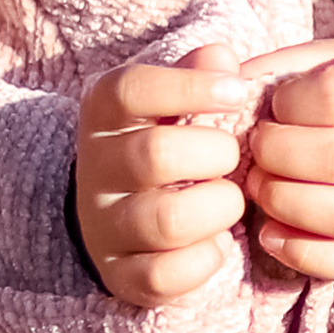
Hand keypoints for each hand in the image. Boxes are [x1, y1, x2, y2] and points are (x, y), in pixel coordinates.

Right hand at [74, 46, 250, 305]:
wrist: (116, 214)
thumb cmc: (163, 144)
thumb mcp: (172, 102)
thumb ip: (198, 74)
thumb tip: (220, 56)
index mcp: (104, 115)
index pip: (132, 89)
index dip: (190, 86)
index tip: (237, 92)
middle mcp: (96, 169)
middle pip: (156, 154)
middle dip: (216, 154)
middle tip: (234, 158)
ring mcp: (104, 226)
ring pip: (166, 220)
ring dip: (219, 208)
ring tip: (229, 201)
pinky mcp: (120, 276)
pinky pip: (165, 276)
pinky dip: (206, 260)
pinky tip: (215, 242)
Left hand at [238, 39, 333, 282]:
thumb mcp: (313, 63)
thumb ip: (268, 69)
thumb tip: (220, 83)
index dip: (290, 104)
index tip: (276, 107)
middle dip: (278, 157)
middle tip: (258, 153)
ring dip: (286, 205)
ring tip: (261, 190)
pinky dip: (305, 254)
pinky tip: (272, 233)